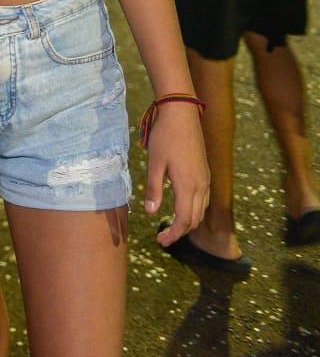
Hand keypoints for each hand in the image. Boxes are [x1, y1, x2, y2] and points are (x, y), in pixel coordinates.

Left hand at [146, 105, 210, 246]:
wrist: (182, 114)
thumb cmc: (164, 138)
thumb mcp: (154, 164)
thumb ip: (154, 189)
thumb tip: (151, 212)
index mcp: (188, 185)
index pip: (184, 220)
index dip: (173, 234)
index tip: (160, 241)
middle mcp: (201, 185)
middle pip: (194, 219)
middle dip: (180, 232)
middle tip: (163, 238)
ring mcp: (205, 179)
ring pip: (201, 210)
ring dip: (188, 222)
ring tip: (171, 226)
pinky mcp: (205, 172)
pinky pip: (203, 199)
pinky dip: (193, 210)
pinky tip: (181, 208)